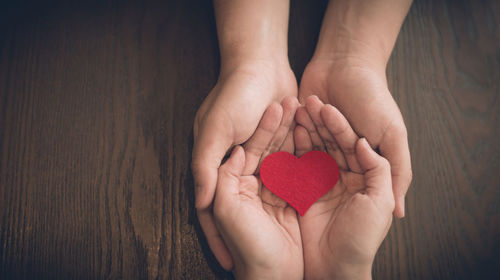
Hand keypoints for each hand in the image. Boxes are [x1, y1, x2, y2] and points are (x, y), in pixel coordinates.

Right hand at [192, 62, 296, 268]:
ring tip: (291, 229)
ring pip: (266, 189)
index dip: (219, 238)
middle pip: (243, 204)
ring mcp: (257, 156)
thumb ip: (205, 166)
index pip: (211, 210)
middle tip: (265, 251)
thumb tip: (199, 202)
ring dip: (276, 206)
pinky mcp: (277, 146)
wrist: (262, 63)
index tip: (229, 264)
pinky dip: (293, 182)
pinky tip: (305, 201)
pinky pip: (285, 170)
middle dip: (254, 226)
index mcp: (214, 163)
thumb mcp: (215, 129)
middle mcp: (233, 164)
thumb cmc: (235, 94)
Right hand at [295, 96, 394, 278]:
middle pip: (331, 142)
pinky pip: (298, 165)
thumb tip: (363, 143)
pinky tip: (287, 131)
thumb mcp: (379, 201)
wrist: (334, 269)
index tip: (326, 106)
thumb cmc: (362, 238)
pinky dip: (293, 148)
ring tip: (294, 109)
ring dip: (306, 130)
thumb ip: (379, 168)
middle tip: (306, 102)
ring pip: (314, 149)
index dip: (339, 125)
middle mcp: (343, 177)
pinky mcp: (303, 192)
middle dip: (319, 122)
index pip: (351, 143)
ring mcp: (322, 183)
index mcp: (364, 177)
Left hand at [299, 59, 410, 217]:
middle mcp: (341, 156)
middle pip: (326, 172)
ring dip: (305, 146)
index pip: (350, 187)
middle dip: (317, 167)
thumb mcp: (392, 134)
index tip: (326, 199)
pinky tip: (292, 127)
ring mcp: (320, 142)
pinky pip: (295, 140)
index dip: (338, 194)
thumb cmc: (373, 97)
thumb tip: (400, 214)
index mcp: (363, 161)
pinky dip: (294, 135)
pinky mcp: (302, 128)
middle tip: (307, 167)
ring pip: (309, 155)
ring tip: (302, 134)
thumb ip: (397, 170)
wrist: (345, 61)